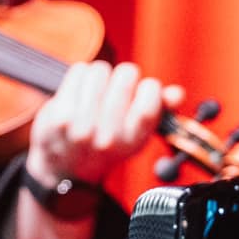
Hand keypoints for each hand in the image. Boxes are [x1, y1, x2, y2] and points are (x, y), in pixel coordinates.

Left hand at [24, 60, 181, 189]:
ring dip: (98, 76)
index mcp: (135, 140)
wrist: (63, 168)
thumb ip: (161, 110)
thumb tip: (177, 94)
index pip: (151, 92)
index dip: (146, 85)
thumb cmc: (104, 143)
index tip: (138, 94)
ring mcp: (83, 128)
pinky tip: (77, 93)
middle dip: (121, 78)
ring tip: (93, 95)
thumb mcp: (136, 133)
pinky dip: (79, 76)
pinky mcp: (60, 116)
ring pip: (100, 70)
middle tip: (112, 94)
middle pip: (126, 74)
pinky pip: (79, 71)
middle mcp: (110, 138)